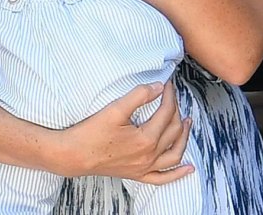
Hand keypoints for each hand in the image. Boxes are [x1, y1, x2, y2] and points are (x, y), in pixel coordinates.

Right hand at [53, 81, 193, 183]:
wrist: (72, 155)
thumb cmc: (91, 132)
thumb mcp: (115, 109)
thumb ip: (139, 95)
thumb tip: (159, 87)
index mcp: (145, 139)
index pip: (166, 112)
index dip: (169, 95)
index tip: (168, 83)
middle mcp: (149, 156)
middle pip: (172, 129)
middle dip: (176, 110)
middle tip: (171, 96)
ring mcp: (144, 168)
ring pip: (174, 153)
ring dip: (183, 137)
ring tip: (187, 122)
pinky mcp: (137, 175)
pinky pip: (163, 178)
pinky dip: (178, 174)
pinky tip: (189, 168)